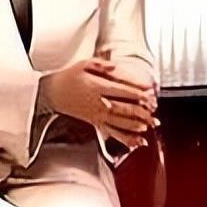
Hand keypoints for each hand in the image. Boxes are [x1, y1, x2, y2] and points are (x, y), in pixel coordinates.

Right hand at [39, 58, 157, 148]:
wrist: (52, 93)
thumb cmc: (69, 77)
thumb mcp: (84, 64)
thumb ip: (103, 65)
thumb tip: (117, 67)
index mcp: (96, 87)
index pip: (120, 90)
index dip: (136, 92)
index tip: (150, 92)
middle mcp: (98, 103)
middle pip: (122, 108)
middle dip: (141, 110)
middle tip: (154, 110)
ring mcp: (96, 115)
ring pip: (119, 123)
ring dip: (136, 125)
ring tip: (151, 125)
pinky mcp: (95, 123)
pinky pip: (112, 132)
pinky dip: (126, 138)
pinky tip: (138, 141)